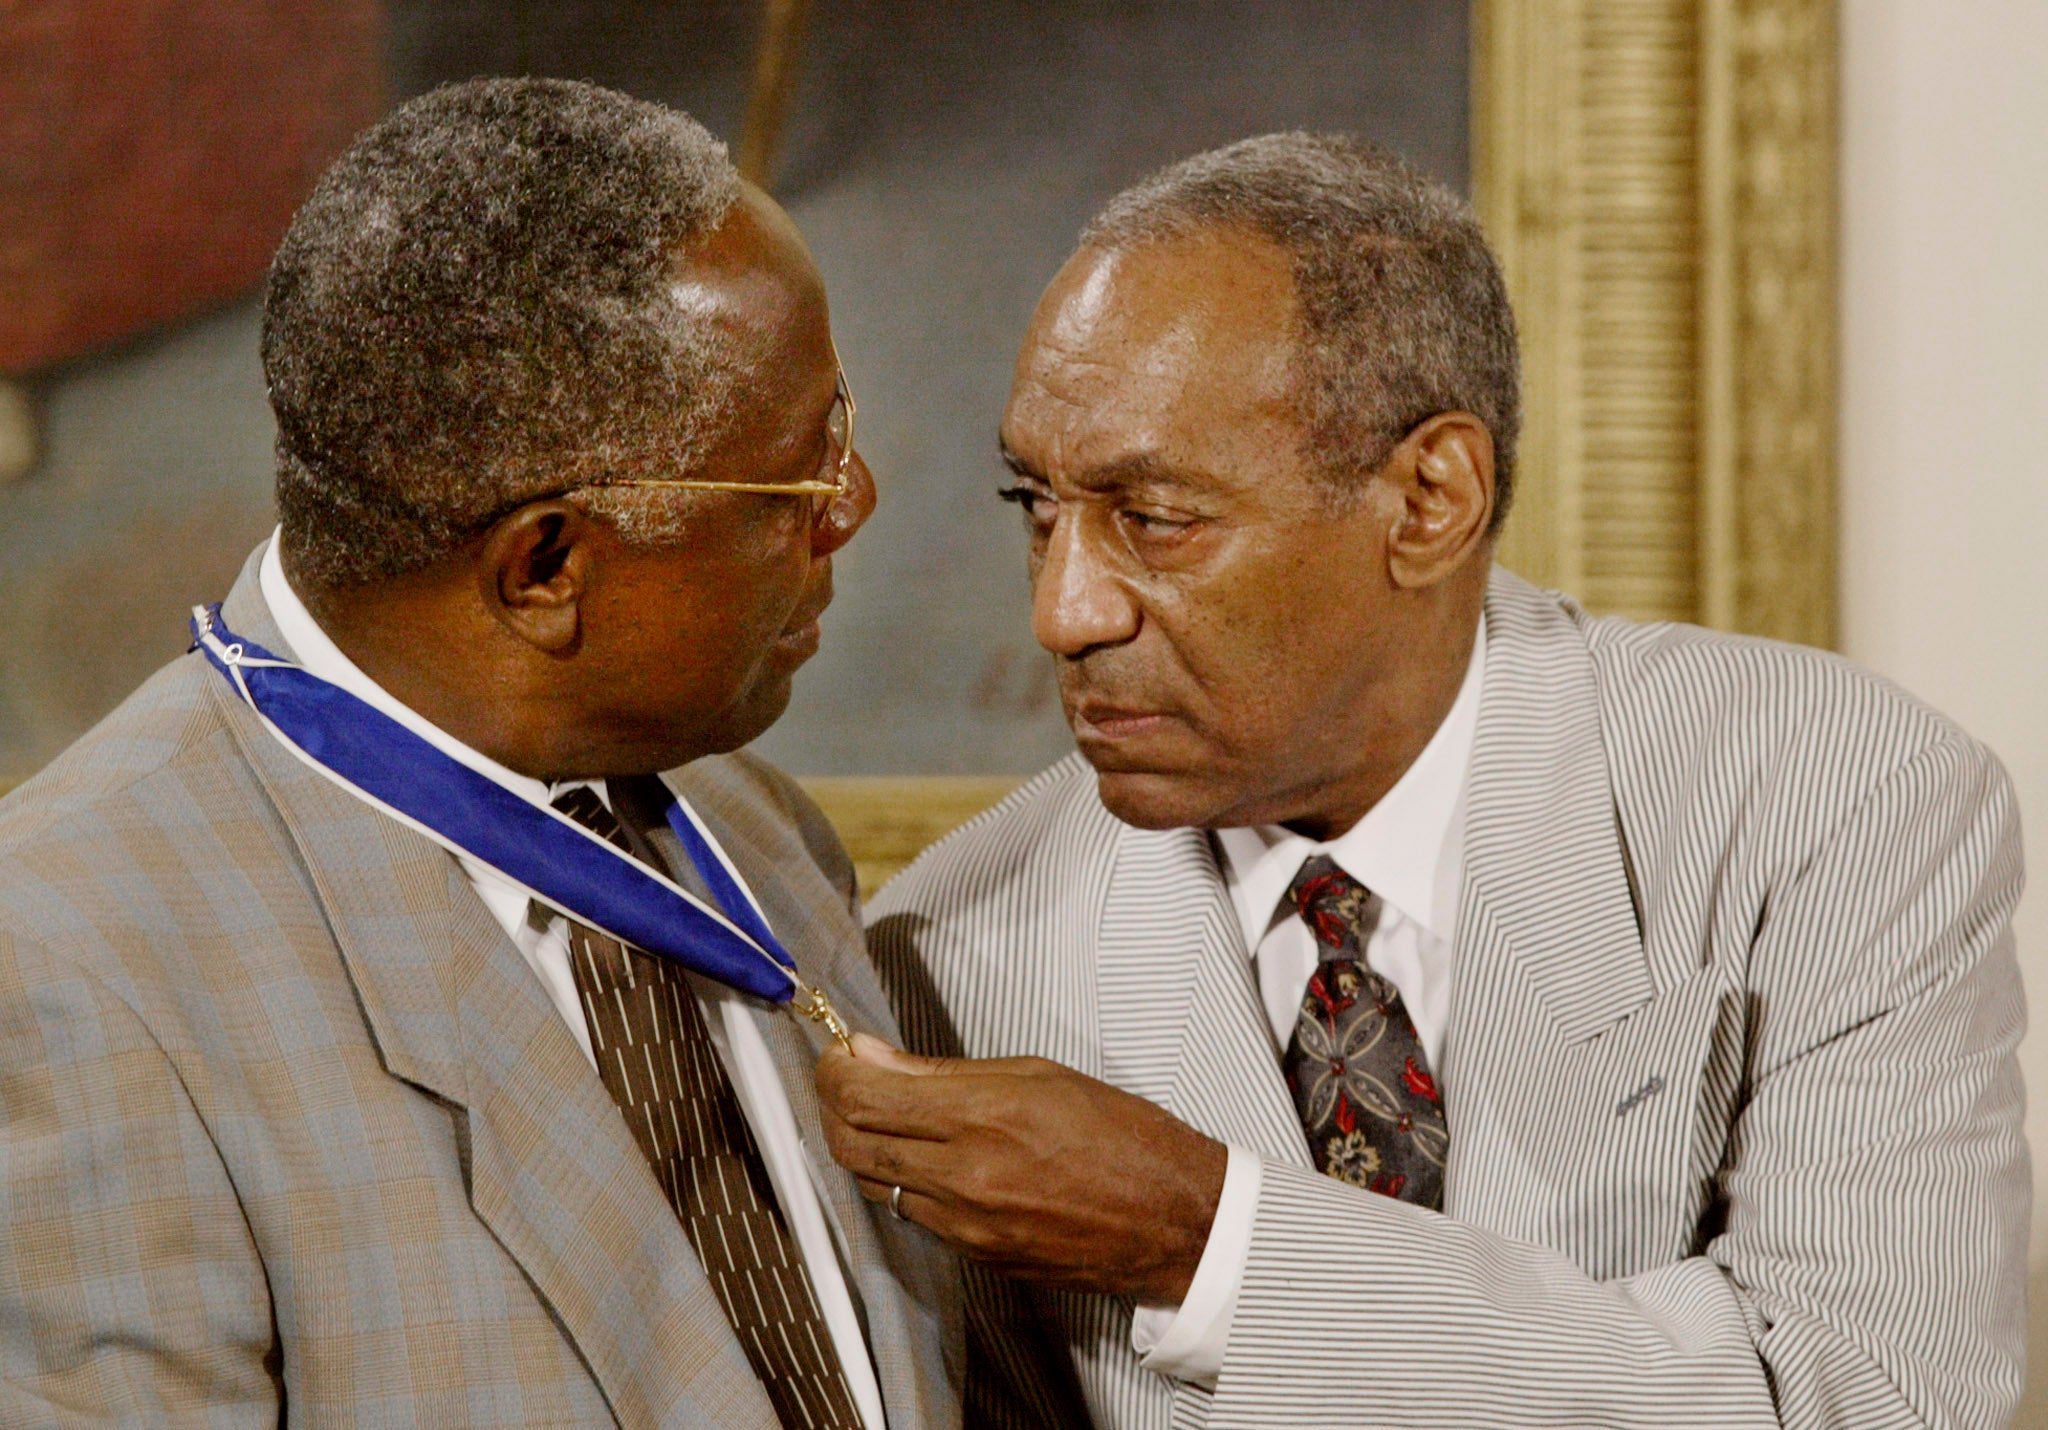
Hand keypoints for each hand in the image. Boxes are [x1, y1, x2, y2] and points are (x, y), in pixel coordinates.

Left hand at [816, 1033, 1228, 1302]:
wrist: (1175, 1220)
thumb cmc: (1123, 1138)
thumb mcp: (1037, 1075)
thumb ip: (943, 1072)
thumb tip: (874, 1056)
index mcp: (983, 1118)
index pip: (864, 1097)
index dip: (835, 1072)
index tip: (838, 1054)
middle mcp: (965, 1177)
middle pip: (849, 1146)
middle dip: (832, 1107)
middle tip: (844, 1080)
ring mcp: (966, 1226)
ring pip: (872, 1186)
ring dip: (861, 1146)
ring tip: (880, 1113)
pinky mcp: (976, 1257)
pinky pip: (912, 1216)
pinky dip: (900, 1182)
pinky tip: (920, 1156)